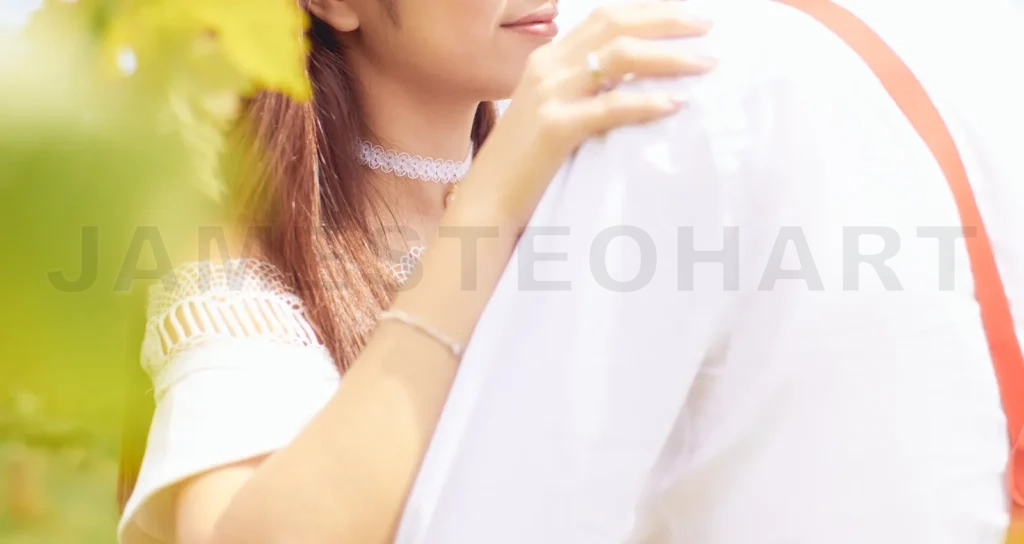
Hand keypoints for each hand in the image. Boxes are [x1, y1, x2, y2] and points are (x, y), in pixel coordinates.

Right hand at [455, 1, 714, 228]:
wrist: (487, 200)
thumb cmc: (527, 162)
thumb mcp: (553, 111)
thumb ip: (584, 89)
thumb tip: (636, 79)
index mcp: (547, 58)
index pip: (605, 17)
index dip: (651, 11)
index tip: (690, 17)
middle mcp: (546, 66)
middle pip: (615, 24)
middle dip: (668, 21)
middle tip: (709, 29)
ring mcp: (548, 95)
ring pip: (619, 57)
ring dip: (669, 56)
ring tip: (705, 64)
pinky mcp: (553, 128)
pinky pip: (610, 106)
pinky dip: (647, 102)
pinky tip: (676, 103)